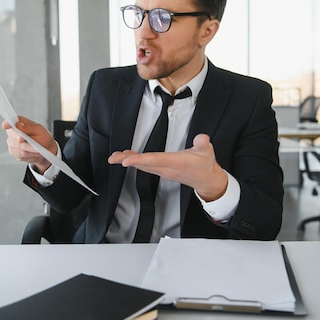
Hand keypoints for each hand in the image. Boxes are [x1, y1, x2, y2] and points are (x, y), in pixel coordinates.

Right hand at [2, 116, 57, 173]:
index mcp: (18, 124)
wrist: (46, 149)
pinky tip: (35, 153)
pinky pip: (20, 154)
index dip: (7, 124)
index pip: (9, 122)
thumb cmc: (42, 137)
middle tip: (25, 140)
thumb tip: (17, 124)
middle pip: (13, 136)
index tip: (5, 125)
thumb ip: (28, 127)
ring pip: (17, 146)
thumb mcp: (39, 130)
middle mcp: (12, 134)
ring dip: (28, 148)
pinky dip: (29, 154)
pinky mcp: (14, 153)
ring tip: (37, 150)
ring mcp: (12, 144)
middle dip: (20, 139)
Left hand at [108, 134, 227, 200]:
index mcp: (174, 162)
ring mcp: (163, 170)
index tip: (126, 161)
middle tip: (113, 158)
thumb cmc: (205, 166)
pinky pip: (145, 166)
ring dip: (128, 161)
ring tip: (115, 157)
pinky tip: (127, 157)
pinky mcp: (162, 170)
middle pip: (143, 164)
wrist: (206, 180)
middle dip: (127, 161)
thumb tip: (202, 138)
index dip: (139, 160)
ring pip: (142, 166)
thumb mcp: (207, 152)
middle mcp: (166, 168)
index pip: (154, 160)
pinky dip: (135, 161)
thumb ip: (203, 144)